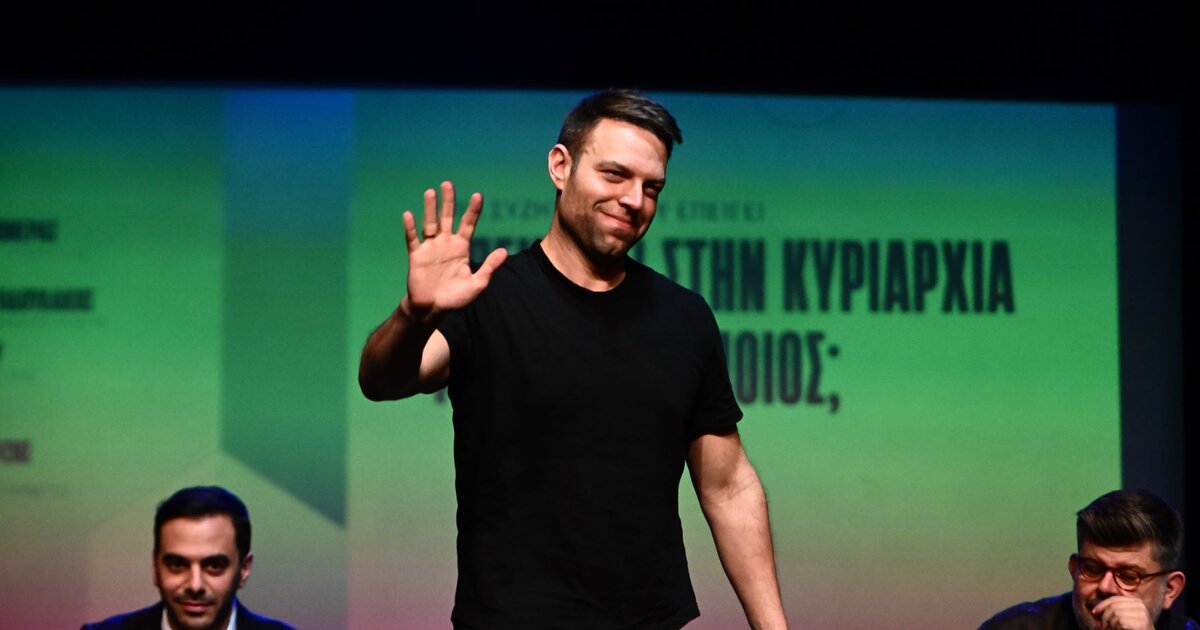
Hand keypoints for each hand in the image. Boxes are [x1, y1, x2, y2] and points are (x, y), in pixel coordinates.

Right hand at [401, 180, 506, 320]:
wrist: (432, 309)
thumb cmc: (455, 298)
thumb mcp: (477, 284)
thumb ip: (489, 267)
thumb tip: (504, 251)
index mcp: (461, 248)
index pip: (468, 224)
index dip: (473, 210)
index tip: (478, 195)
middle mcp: (446, 243)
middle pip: (448, 217)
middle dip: (448, 201)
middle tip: (448, 183)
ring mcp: (430, 248)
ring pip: (430, 223)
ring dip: (430, 208)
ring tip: (430, 192)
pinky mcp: (416, 256)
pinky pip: (413, 239)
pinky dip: (411, 227)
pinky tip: (409, 215)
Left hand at [1090, 595, 1155, 629]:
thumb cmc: (1132, 628)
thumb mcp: (1124, 616)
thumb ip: (1115, 609)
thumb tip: (1096, 609)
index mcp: (1136, 601)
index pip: (1114, 599)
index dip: (1102, 605)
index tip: (1094, 612)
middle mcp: (1141, 606)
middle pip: (1114, 606)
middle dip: (1105, 616)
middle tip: (1103, 626)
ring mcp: (1142, 614)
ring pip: (1116, 614)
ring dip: (1110, 624)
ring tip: (1112, 628)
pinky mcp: (1141, 623)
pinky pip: (1121, 621)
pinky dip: (1116, 627)